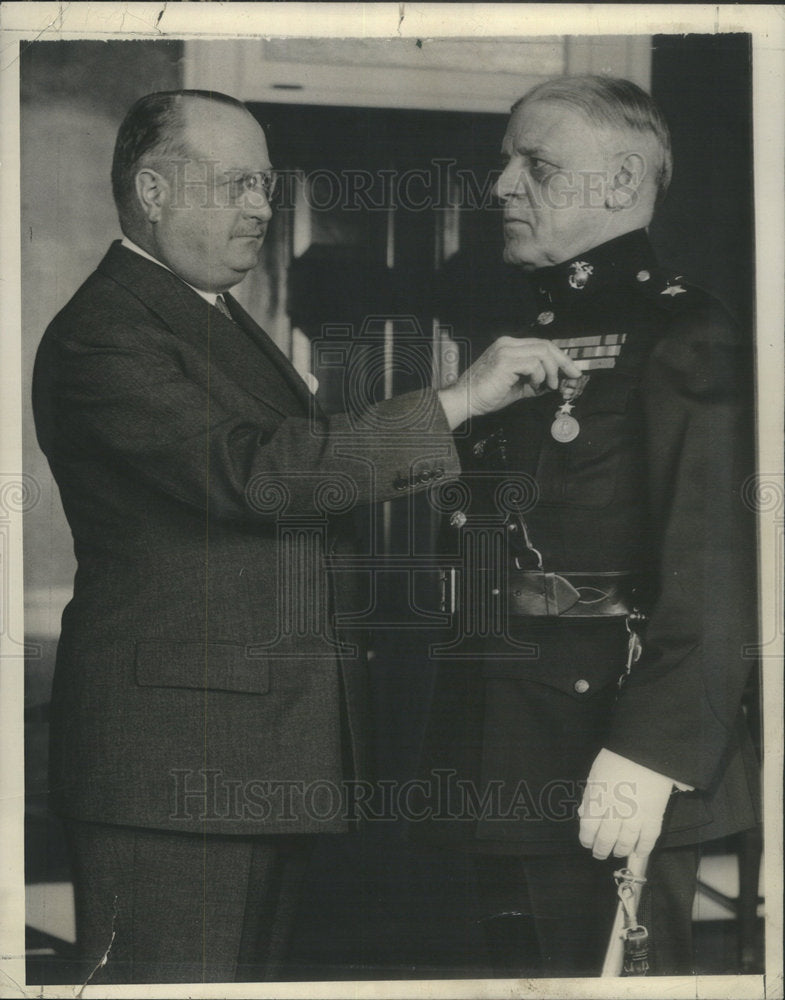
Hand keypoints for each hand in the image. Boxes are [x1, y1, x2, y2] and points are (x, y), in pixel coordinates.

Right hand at [437, 336, 580, 428]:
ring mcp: (506, 350)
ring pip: (543, 352)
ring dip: (552, 371)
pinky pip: (534, 364)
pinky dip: (539, 376)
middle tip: (574, 376)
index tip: (572, 371)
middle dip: (564, 361)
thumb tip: (557, 384)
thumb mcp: (518, 387)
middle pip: (546, 345)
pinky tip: (534, 386)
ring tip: (548, 386)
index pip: (542, 345)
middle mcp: (508, 343)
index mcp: (509, 346)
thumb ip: (535, 381)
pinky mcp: (506, 360)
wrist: (465, 400)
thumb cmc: (487, 395)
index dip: (560, 357)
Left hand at [578, 748, 673, 859]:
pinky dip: (644, 848)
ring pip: (627, 841)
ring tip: (617, 852)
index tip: (587, 843)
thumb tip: (585, 814)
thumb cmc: (616, 757)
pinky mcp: (655, 814)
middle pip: (607, 838)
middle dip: (601, 849)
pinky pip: (649, 837)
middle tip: (600, 854)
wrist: (644, 748)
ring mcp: (636, 814)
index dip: (587, 839)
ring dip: (621, 850)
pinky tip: (638, 852)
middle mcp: (615, 810)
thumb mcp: (595, 774)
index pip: (589, 827)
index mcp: (598, 798)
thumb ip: (590, 796)